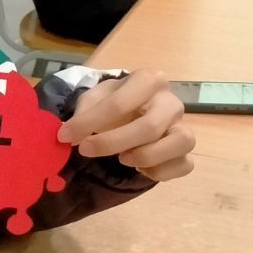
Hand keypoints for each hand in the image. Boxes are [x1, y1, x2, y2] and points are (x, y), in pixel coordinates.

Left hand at [56, 70, 194, 181]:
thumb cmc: (114, 103)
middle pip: (150, 126)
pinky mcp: (185, 152)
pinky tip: (141, 169)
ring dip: (146, 156)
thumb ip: (84, 111)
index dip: (90, 122)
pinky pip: (184, 165)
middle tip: (86, 149)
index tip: (67, 135)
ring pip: (179, 142)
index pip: (121, 103)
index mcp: (148, 81)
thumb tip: (71, 134)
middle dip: (113, 142)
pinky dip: (160, 172)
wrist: (133, 113)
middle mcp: (171, 102)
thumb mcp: (94, 98)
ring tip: (122, 158)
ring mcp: (182, 127)